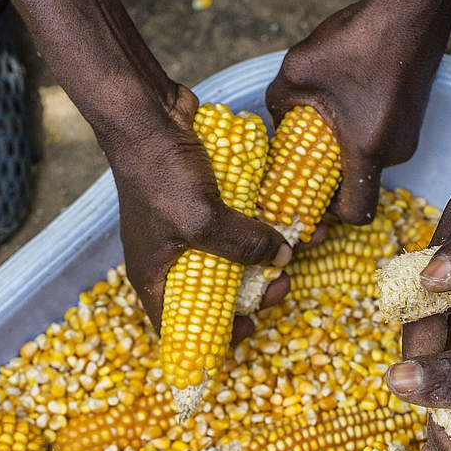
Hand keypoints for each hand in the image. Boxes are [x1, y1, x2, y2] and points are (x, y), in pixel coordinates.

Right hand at [108, 84, 288, 336]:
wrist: (148, 113)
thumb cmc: (161, 175)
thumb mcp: (203, 221)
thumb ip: (244, 246)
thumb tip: (283, 258)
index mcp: (155, 275)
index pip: (179, 326)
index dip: (214, 337)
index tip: (250, 328)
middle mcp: (172, 256)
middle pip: (218, 292)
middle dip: (255, 291)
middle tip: (282, 284)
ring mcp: (190, 226)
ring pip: (236, 254)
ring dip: (271, 253)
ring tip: (302, 245)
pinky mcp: (208, 199)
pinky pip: (242, 221)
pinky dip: (267, 222)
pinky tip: (298, 216)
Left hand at [266, 0, 448, 224]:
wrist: (414, 6)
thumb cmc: (357, 39)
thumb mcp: (296, 71)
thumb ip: (277, 108)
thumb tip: (276, 128)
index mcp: (367, 151)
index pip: (355, 215)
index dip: (329, 215)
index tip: (307, 198)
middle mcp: (395, 152)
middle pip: (359, 186)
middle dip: (328, 178)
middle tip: (302, 156)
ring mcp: (409, 136)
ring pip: (369, 161)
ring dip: (343, 151)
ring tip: (322, 121)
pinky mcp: (414, 119)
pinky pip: (381, 141)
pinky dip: (360, 134)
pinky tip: (345, 103)